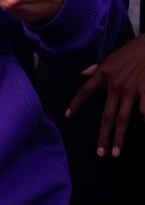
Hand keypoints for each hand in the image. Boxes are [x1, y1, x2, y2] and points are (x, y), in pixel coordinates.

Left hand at [66, 35, 144, 157]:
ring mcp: (131, 90)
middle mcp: (115, 85)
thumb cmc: (130, 53)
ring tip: (115, 152)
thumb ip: (96, 68)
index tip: (67, 115)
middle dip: (102, 135)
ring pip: (123, 118)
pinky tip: (140, 134)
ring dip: (119, 137)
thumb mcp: (110, 57)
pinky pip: (144, 112)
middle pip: (106, 114)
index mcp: (103, 74)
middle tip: (100, 152)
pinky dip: (143, 123)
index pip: (85, 90)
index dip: (76, 103)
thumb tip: (83, 73)